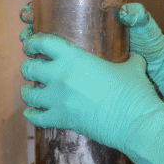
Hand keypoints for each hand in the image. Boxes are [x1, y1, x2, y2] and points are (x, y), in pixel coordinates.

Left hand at [21, 31, 163, 163]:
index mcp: (74, 57)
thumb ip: (128, 60)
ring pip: (29, 94)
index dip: (34, 42)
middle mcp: (61, 76)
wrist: (136, 121)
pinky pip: (36, 118)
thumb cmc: (135, 92)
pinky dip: (31, 115)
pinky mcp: (61, 120)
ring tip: (29, 90)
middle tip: (32, 68)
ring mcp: (58, 100)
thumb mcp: (132, 67)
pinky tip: (31, 112)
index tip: (31, 44)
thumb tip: (136, 57)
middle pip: (30, 68)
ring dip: (27, 91)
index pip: (44, 43)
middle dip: (29, 68)